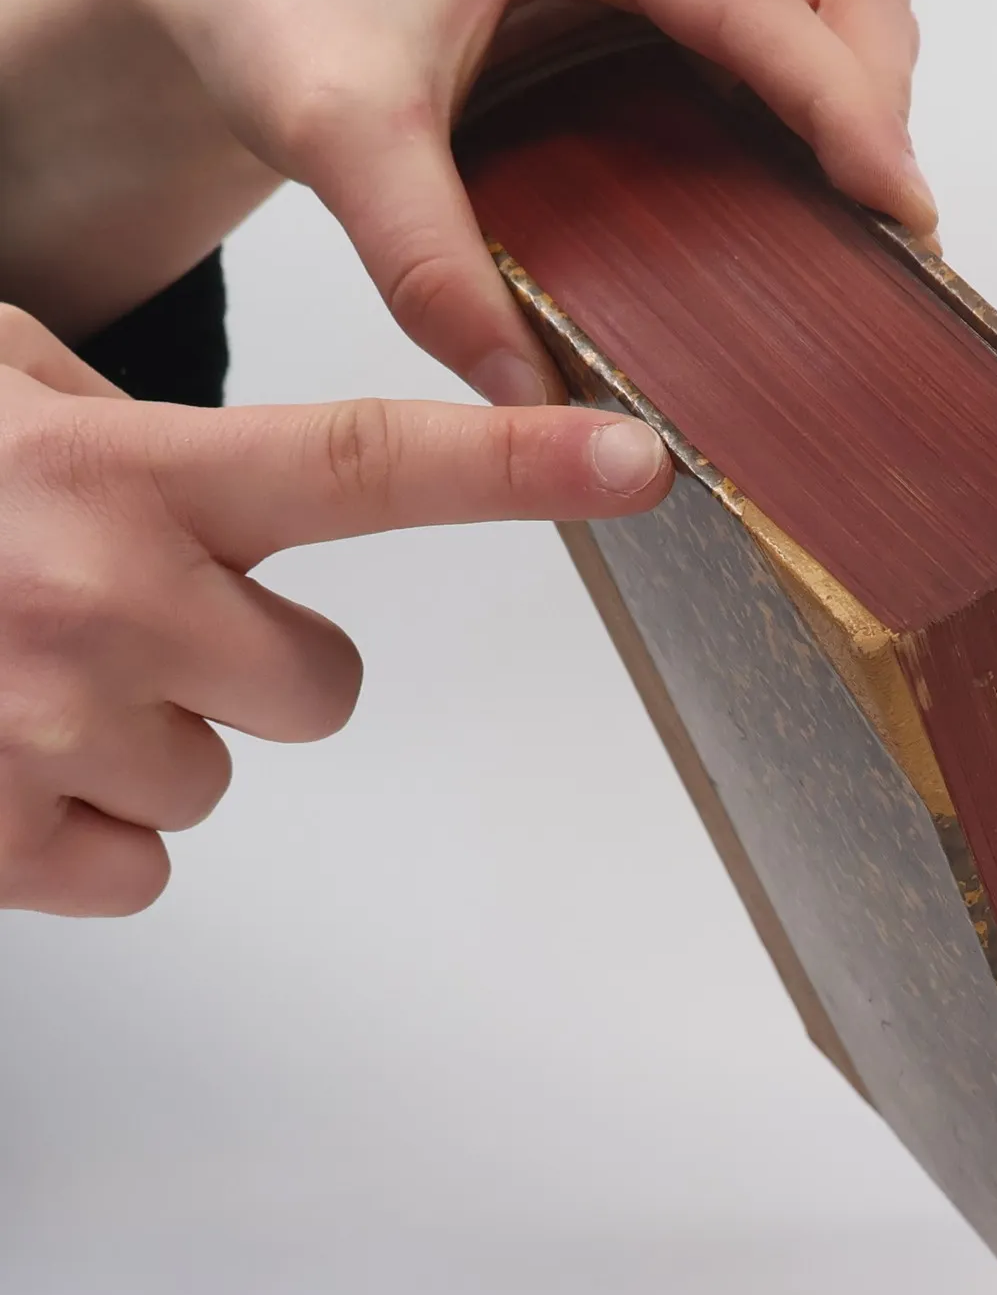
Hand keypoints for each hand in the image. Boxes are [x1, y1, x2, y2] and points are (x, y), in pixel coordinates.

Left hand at [0, 0, 930, 397]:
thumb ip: (426, 261)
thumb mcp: (337, 137)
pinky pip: (792, 22)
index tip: (898, 208)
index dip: (844, 102)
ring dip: (863, 95)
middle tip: (880, 231)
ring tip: (854, 219)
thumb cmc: (284, 18)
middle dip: (877, 96)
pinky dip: (822, 100)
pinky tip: (803, 189)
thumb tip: (528, 394)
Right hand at [0, 304, 670, 914]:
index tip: (635, 464)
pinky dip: (78, 828)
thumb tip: (251, 473)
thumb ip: (132, 426)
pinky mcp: (0, 839)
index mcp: (117, 473)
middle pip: (324, 686)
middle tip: (118, 617)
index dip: (513, 467)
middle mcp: (102, 598)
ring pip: (215, 780)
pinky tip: (5, 754)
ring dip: (144, 741)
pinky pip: (138, 868)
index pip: (359, 463)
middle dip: (249, 663)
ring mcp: (51, 728)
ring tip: (20, 673)